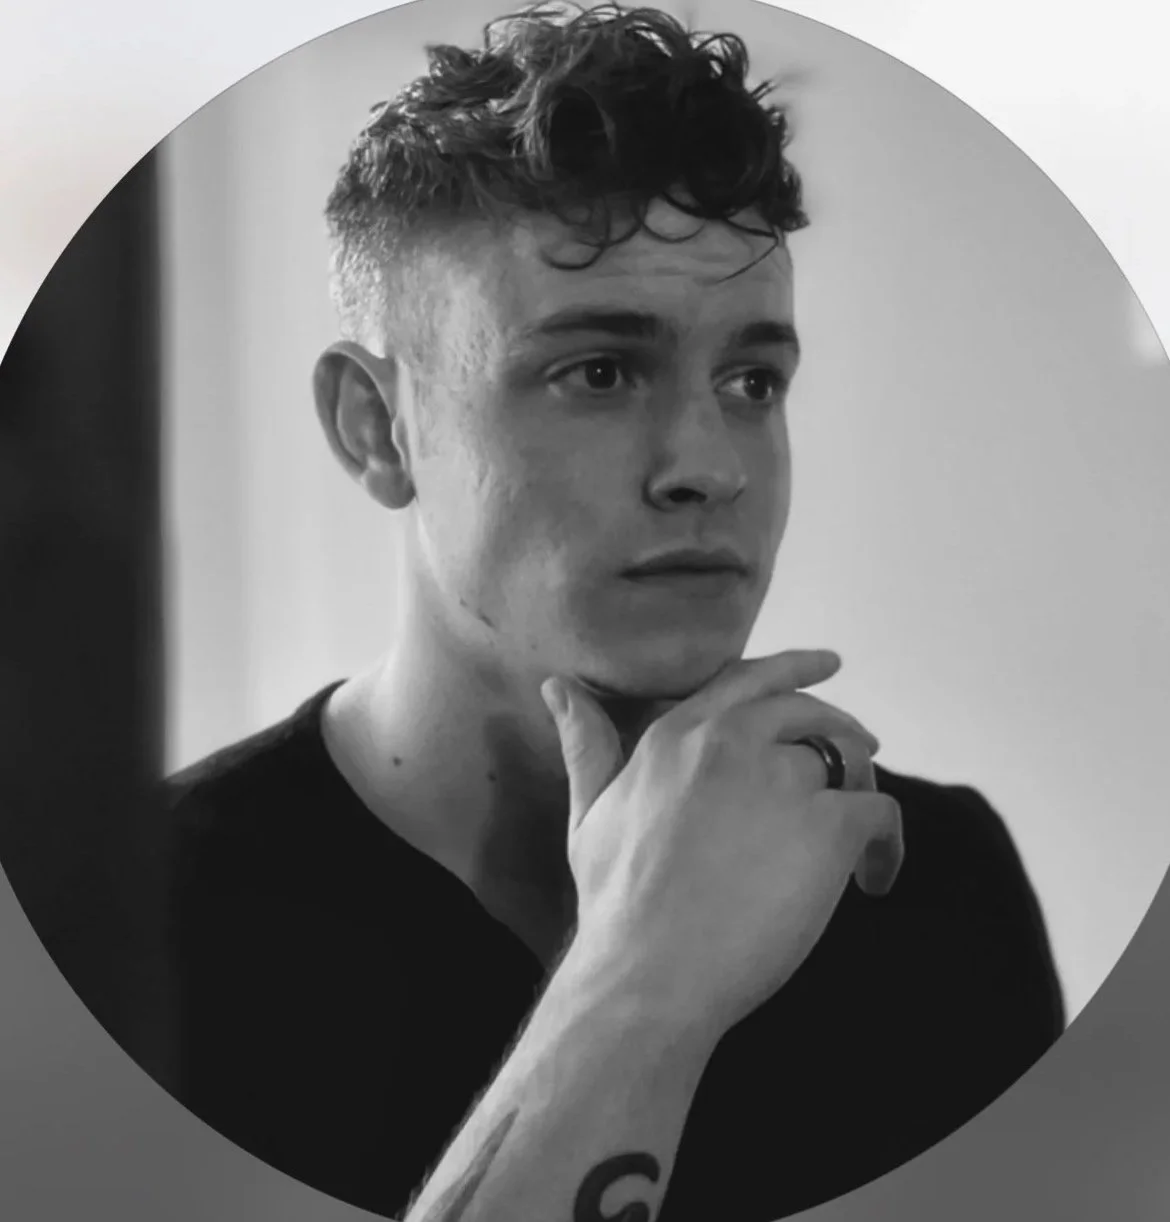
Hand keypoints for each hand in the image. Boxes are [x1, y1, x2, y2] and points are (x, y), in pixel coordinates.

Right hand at [542, 650, 902, 1034]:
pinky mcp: (825, 827)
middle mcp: (730, 742)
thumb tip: (557, 686)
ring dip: (861, 793)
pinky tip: (874, 879)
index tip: (830, 663)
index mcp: (676, 736)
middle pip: (809, 712)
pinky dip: (887, 846)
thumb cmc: (615, 905)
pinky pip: (880, 814)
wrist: (649, 973)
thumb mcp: (589, 814)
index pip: (747, 679)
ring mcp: (781, 781)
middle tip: (863, 759)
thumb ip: (587, 745)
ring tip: (859, 841)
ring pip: (849, 759)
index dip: (795, 666)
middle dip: (843, 731)